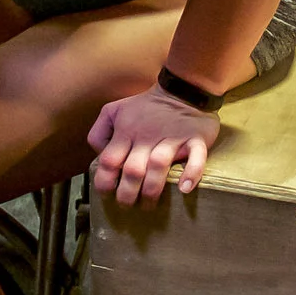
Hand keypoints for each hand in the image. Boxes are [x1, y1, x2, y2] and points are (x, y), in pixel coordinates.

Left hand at [88, 86, 220, 205]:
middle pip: (133, 170)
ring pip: (159, 166)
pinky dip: (192, 173)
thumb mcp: (113, 111)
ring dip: (152, 189)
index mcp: (126, 131)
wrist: (182, 90)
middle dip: (127, 193)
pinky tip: (185, 189)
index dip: (105, 181)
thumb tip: (99, 157)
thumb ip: (99, 132)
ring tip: (149, 203)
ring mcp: (172, 138)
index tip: (108, 193)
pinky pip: (196, 157)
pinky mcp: (195, 139)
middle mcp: (147, 136)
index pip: (109, 161)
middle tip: (128, 204)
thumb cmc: (145, 107)